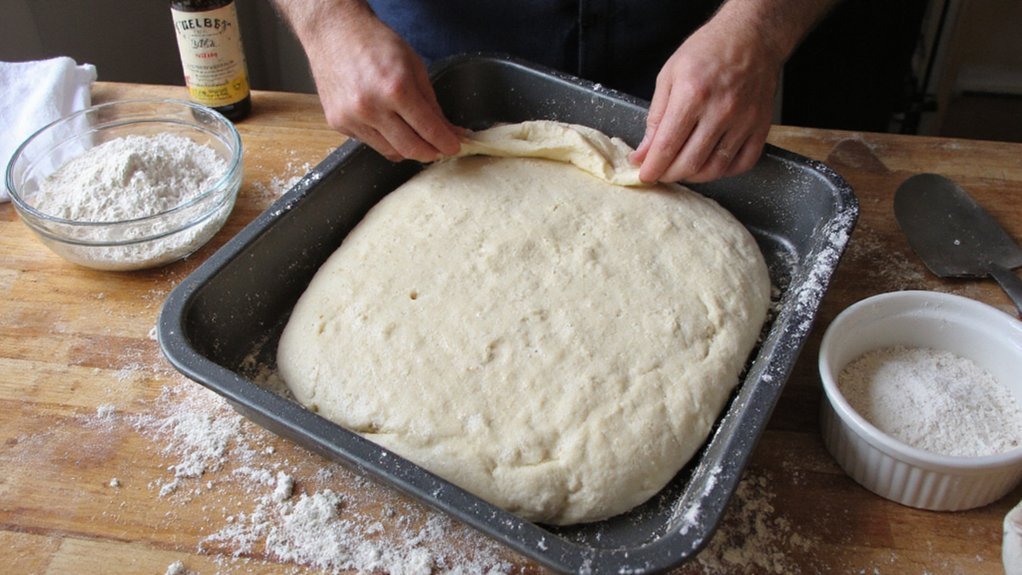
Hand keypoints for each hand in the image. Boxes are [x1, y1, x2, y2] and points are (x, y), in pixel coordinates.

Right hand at [292, 4, 460, 161]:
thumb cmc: (375, 43)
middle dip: (430, 153)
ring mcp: (352, 118)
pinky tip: (386, 124)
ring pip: (390, 152)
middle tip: (438, 149)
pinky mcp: (338, 124)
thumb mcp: (414, 66)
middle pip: (410, 148)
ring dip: (407, 148)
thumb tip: (450, 131)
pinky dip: (384, 139)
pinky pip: (370, 143)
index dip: (446, 143)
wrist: (333, 33)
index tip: (454, 147)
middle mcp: (371, 107)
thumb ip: (431, 104)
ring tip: (414, 137)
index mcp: (396, 89)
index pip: (428, 129)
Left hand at [629, 19, 778, 183]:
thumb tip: (644, 152)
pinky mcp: (761, 126)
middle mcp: (720, 110)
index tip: (644, 174)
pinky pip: (743, 164)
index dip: (652, 167)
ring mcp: (744, 120)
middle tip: (660, 172)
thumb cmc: (708, 51)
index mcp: (693, 95)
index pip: (667, 146)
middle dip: (669, 175)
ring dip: (694, 177)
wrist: (752, 36)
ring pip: (715, 169)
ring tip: (682, 168)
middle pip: (690, 163)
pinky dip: (724, 172)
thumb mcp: (670, 75)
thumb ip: (655, 117)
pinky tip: (710, 164)